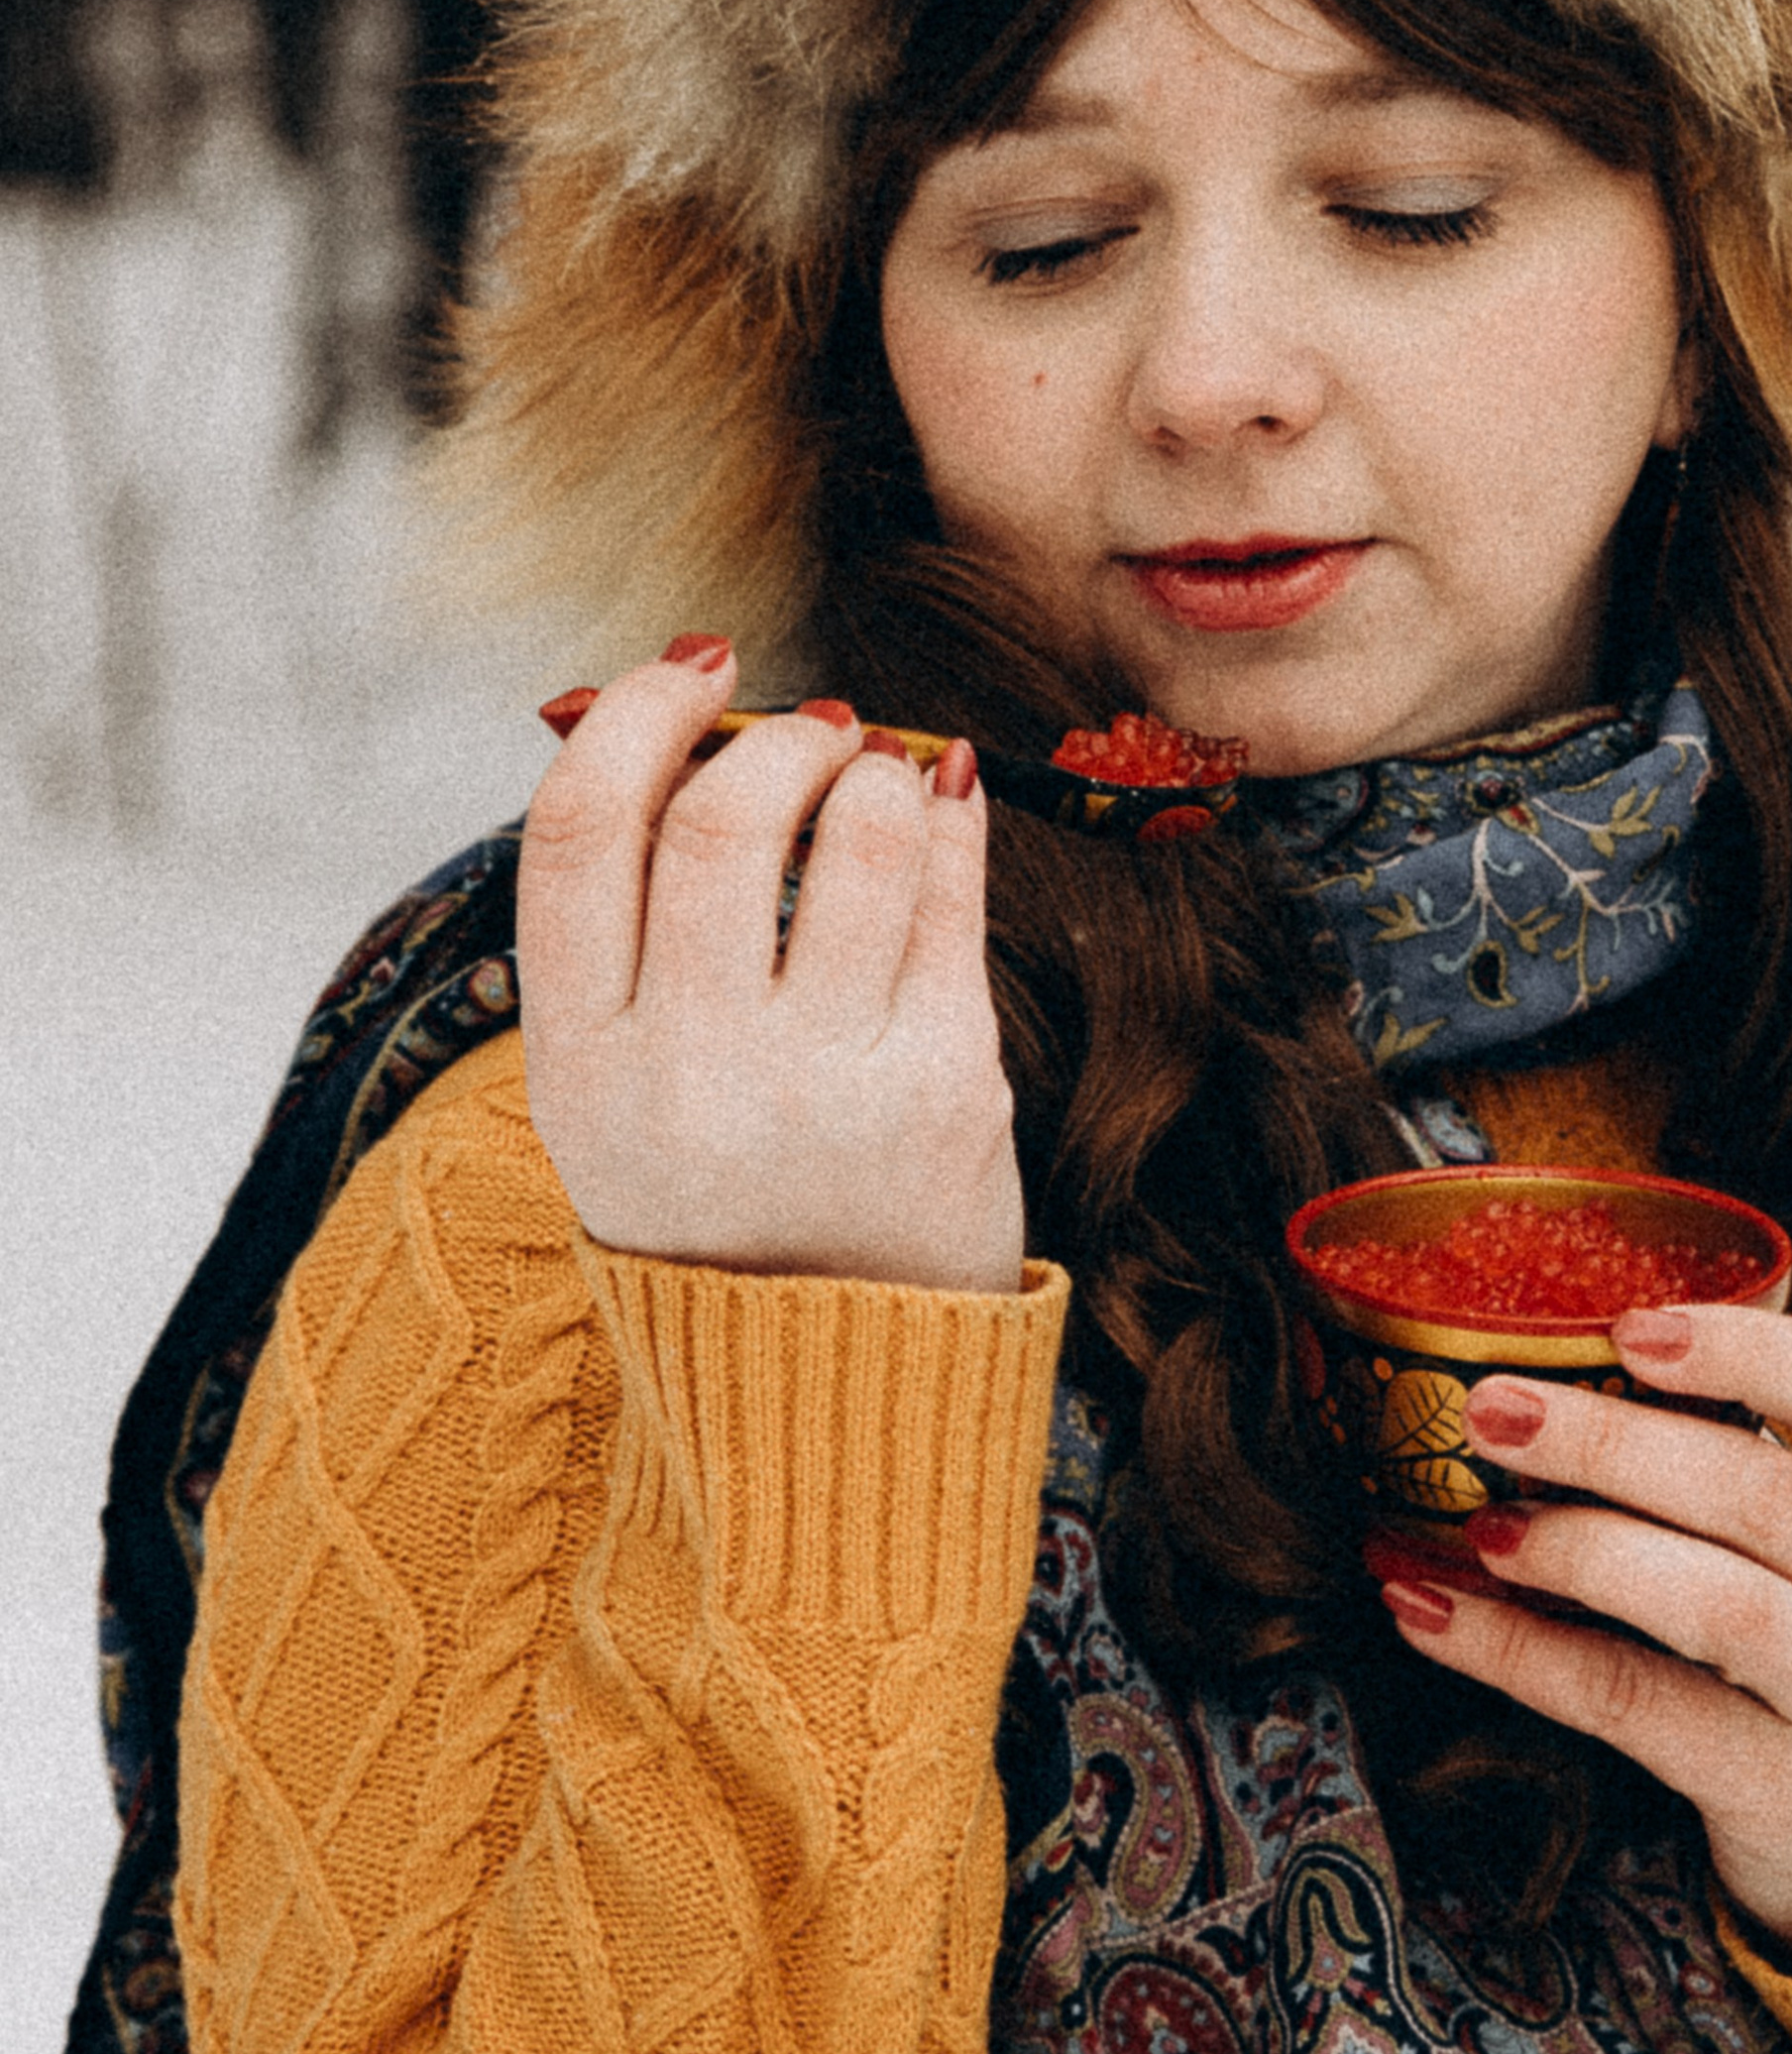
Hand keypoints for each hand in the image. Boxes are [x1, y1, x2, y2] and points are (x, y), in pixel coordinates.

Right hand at [516, 638, 1025, 1290]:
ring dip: (875, 774)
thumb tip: (685, 705)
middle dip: (777, 740)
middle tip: (813, 732)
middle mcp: (691, 1075)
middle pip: (720, 821)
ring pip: (859, 839)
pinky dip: (948, 819)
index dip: (633, 716)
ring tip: (875, 785)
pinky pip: (952, 898)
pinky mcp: (946, 1090)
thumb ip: (629, 922)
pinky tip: (939, 809)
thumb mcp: (619, 1086)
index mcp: (579, 1065)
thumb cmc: (717, 1192)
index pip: (577, 834)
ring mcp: (825, 1087)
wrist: (826, 1384)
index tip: (694, 669)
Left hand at [1364, 1303, 1791, 1966]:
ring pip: (1721, 1607)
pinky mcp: (1779, 1789)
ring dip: (1583, 1552)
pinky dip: (1524, 1655)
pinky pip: (1638, 1707)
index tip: (1631, 1326)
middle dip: (1615, 1445)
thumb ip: (1755, 1466)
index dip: (1748, 1351)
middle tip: (1494, 1410)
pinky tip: (1439, 1618)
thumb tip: (1554, 1377)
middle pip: (1767, 1499)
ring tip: (1483, 1529)